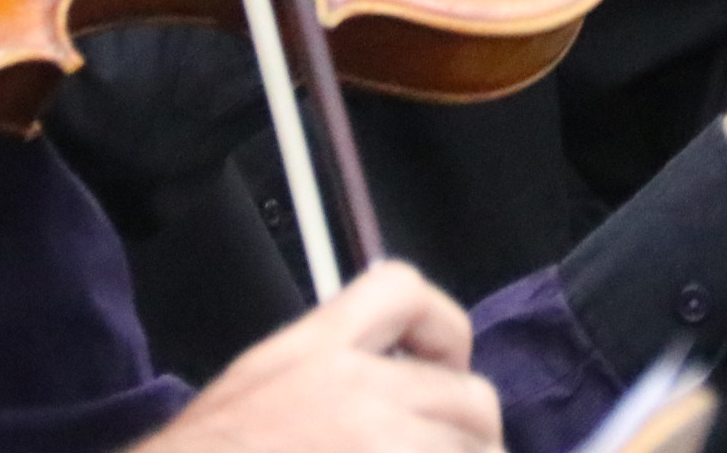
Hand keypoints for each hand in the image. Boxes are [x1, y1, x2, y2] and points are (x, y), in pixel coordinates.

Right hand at [145, 262, 498, 452]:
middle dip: (469, 437)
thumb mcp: (255, 387)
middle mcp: (360, 391)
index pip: (404, 290)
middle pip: (470, 396)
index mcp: (317, 349)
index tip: (441, 371)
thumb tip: (387, 391)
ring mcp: (383, 448)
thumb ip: (323, 373)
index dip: (443, 331)